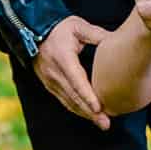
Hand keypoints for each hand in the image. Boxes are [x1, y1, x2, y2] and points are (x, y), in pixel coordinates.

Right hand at [33, 14, 110, 128]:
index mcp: (63, 58)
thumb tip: (117, 40)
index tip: (98, 107)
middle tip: (105, 123)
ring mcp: (50, 81)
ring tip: (101, 123)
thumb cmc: (59, 29)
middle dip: (90, 112)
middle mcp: (54, 73)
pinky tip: (89, 115)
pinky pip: (64, 101)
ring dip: (85, 114)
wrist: (32, 32)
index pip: (76, 80)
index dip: (87, 95)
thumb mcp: (77, 26)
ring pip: (68, 102)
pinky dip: (77, 109)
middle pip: (73, 97)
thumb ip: (96, 34)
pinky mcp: (49, 86)